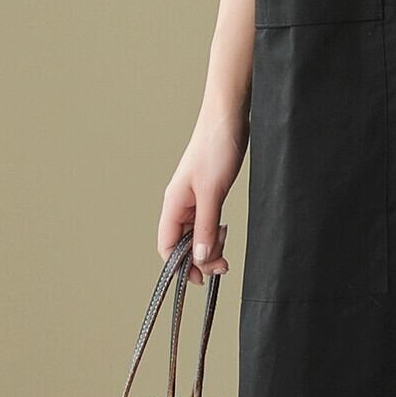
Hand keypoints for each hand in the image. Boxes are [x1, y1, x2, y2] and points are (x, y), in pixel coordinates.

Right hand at [157, 106, 247, 282]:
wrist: (228, 119)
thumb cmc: (215, 149)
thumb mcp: (213, 193)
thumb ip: (205, 228)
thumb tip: (200, 259)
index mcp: (173, 204)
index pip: (167, 246)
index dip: (181, 266)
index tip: (202, 277)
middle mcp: (179, 204)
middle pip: (182, 244)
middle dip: (200, 258)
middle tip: (223, 265)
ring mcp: (193, 199)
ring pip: (195, 234)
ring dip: (209, 245)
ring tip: (225, 244)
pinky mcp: (208, 193)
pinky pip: (206, 222)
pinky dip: (214, 232)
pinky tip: (224, 231)